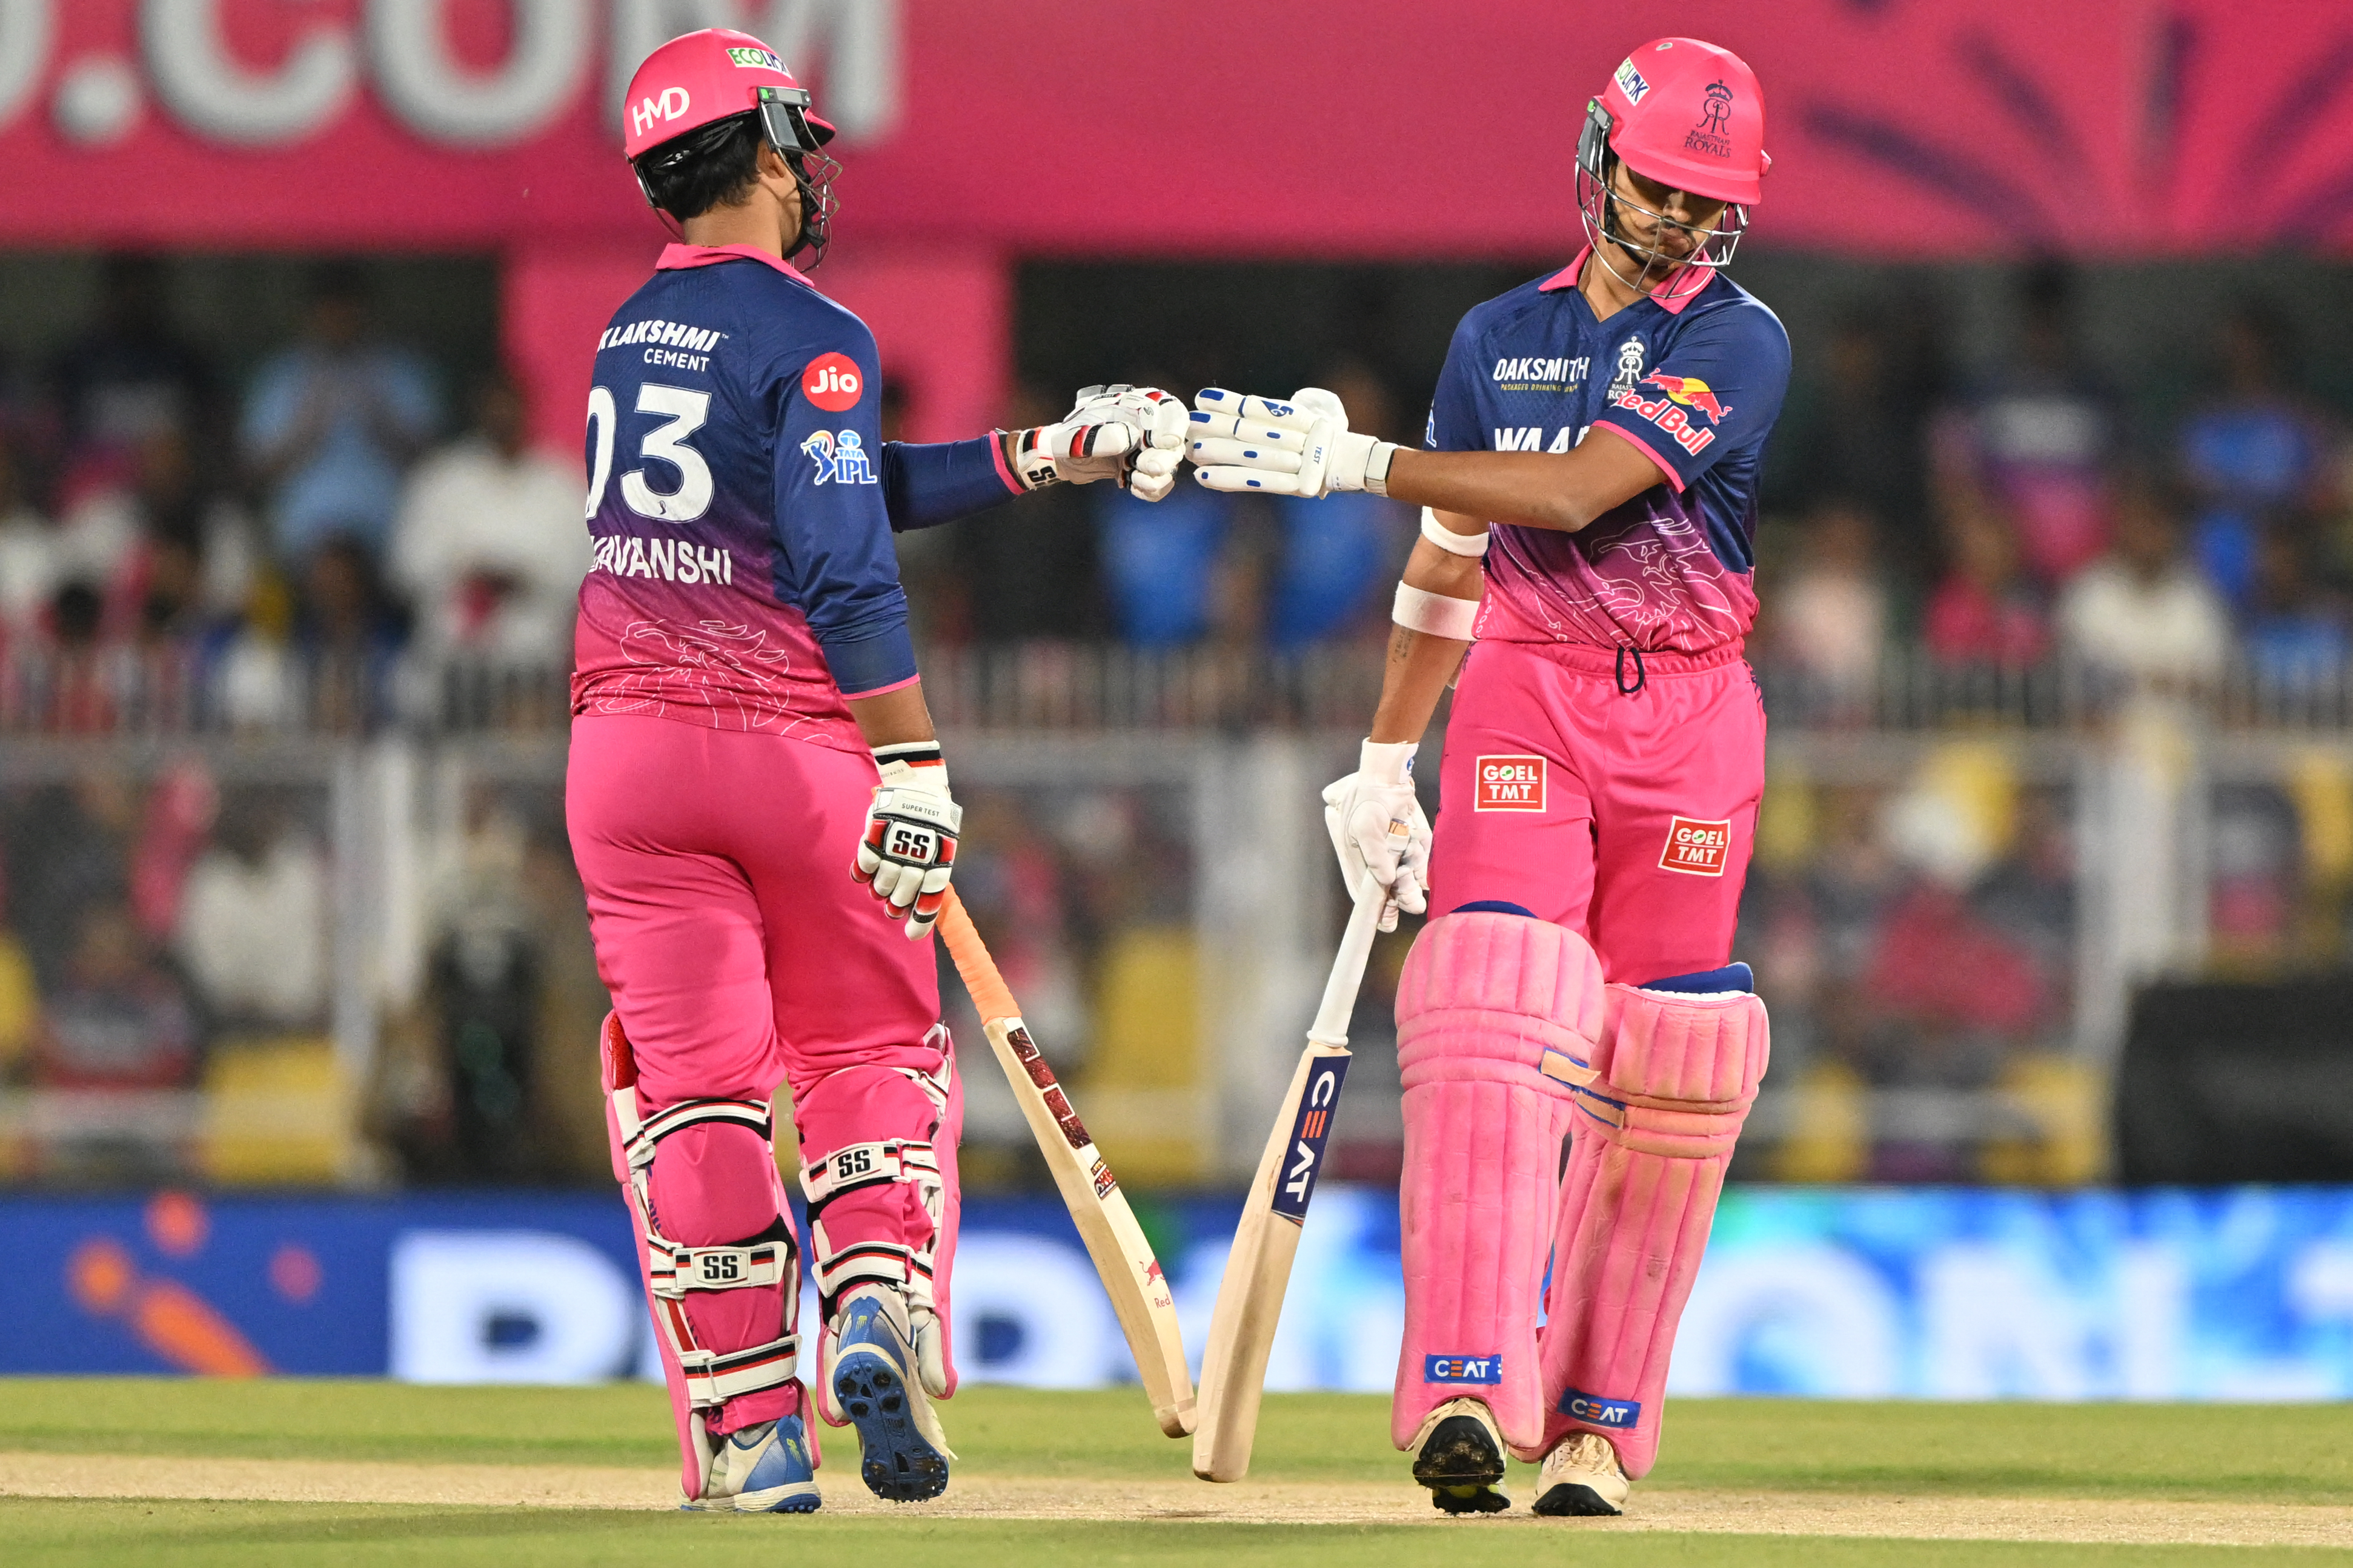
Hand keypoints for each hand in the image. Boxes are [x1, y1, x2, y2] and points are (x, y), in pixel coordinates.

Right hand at [853, 743, 962, 939]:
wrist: (918, 787)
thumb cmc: (931, 825)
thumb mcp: (941, 848)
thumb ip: (931, 877)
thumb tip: (916, 912)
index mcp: (939, 861)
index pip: (929, 898)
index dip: (920, 920)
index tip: (911, 935)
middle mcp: (917, 857)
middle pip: (902, 895)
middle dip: (896, 904)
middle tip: (893, 905)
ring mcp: (894, 847)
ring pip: (881, 884)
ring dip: (880, 889)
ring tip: (882, 884)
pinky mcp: (875, 836)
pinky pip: (863, 867)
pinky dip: (863, 873)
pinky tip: (866, 872)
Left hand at [1006, 384, 1189, 499]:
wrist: (1061, 458)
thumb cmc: (1070, 437)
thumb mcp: (1081, 435)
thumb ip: (1104, 435)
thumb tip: (1130, 439)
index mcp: (1139, 406)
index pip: (1172, 411)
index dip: (1174, 427)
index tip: (1162, 442)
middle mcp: (1150, 427)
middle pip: (1175, 443)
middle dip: (1163, 459)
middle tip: (1142, 466)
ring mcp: (1149, 450)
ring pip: (1171, 466)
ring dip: (1157, 478)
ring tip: (1134, 478)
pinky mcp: (1144, 470)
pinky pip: (1161, 483)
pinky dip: (1152, 490)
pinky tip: (1133, 488)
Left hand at [1188, 387, 1397, 498]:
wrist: (1365, 466)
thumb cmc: (1334, 441)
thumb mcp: (1317, 418)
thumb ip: (1287, 414)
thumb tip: (1254, 409)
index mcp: (1304, 419)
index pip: (1261, 409)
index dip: (1231, 402)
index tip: (1203, 397)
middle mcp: (1301, 438)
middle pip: (1252, 431)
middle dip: (1218, 426)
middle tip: (1189, 423)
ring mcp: (1301, 463)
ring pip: (1253, 457)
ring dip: (1220, 454)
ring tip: (1191, 451)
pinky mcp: (1299, 487)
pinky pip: (1260, 483)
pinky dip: (1231, 480)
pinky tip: (1205, 478)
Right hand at [1322, 739, 1430, 932]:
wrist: (1389, 777)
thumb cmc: (1369, 800)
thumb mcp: (1365, 827)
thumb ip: (1375, 855)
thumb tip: (1385, 879)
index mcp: (1358, 862)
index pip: (1364, 895)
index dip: (1375, 910)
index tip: (1387, 923)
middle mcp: (1377, 863)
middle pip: (1389, 892)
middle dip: (1401, 897)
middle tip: (1412, 901)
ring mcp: (1396, 857)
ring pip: (1408, 881)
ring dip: (1413, 878)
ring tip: (1413, 863)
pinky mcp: (1413, 849)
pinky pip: (1421, 867)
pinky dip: (1422, 865)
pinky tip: (1419, 852)